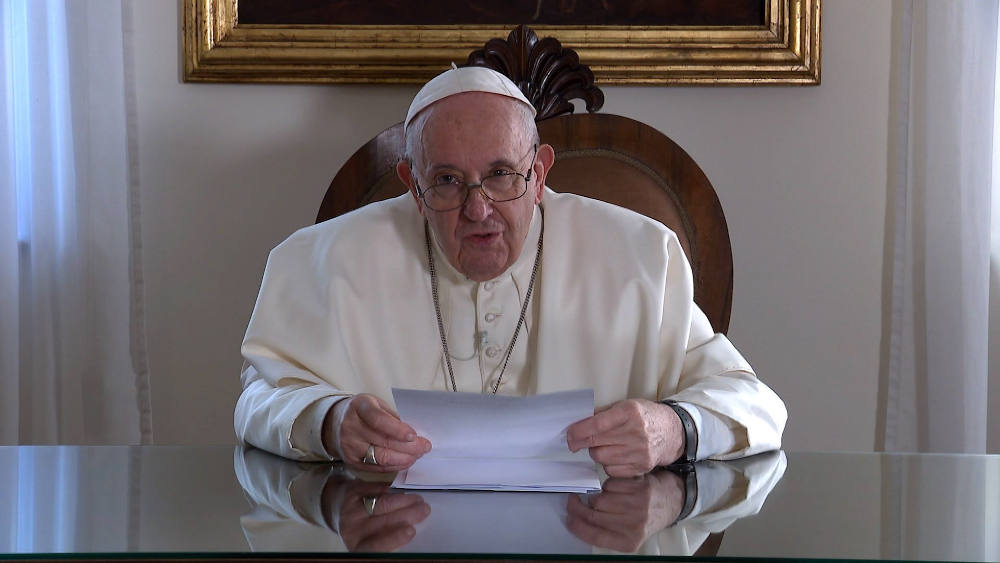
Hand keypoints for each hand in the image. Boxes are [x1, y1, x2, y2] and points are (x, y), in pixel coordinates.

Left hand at [335, 481, 429, 551]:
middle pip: (382, 522)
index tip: (411, 530)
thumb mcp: (372, 539)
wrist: (338, 507)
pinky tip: (402, 491)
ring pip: (381, 503)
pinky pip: (375, 489)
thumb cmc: (363, 528)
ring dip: (403, 500)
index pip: (375, 546)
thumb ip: (387, 536)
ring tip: (418, 500)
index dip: (394, 539)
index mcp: (358, 545)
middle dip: (407, 514)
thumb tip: (412, 527)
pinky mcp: (352, 492)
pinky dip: (391, 490)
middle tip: (424, 510)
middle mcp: (352, 529)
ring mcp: (351, 509)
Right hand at [337, 394, 431, 472]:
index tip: (414, 435)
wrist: (335, 422)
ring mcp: (350, 446)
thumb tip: (414, 433)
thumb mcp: (376, 404)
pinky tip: (405, 461)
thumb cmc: (363, 411)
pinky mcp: (352, 461)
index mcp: (360, 407)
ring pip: (381, 458)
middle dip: (409, 447)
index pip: (379, 420)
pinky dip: (395, 466)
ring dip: (404, 459)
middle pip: (383, 441)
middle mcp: (351, 427)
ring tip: (417, 455)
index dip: (398, 429)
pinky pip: (377, 468)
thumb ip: (393, 416)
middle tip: (425, 447)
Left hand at [566, 399, 683, 476]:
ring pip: (601, 458)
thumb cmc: (645, 416)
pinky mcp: (641, 466)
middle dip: (582, 443)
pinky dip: (608, 464)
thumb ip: (602, 414)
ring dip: (596, 452)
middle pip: (596, 443)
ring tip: (603, 445)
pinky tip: (614, 455)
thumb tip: (578, 422)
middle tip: (575, 442)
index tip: (569, 434)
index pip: (597, 425)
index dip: (578, 431)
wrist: (672, 432)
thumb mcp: (625, 406)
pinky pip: (612, 470)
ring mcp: (640, 451)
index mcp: (630, 412)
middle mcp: (636, 432)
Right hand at [566, 470, 684, 552]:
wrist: (669, 501)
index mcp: (628, 542)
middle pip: (593, 515)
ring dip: (598, 495)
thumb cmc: (646, 517)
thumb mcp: (627, 534)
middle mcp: (633, 526)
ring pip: (600, 498)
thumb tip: (578, 522)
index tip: (569, 518)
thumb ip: (606, 532)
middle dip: (578, 506)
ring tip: (607, 497)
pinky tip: (618, 488)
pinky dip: (610, 484)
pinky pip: (610, 484)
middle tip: (574, 501)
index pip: (594, 536)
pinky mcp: (639, 489)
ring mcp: (637, 506)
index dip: (576, 526)